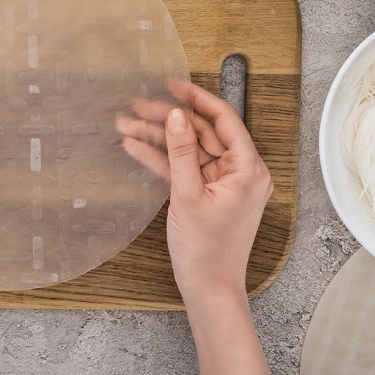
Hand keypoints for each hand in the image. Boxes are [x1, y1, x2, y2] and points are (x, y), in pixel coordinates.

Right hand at [117, 81, 272, 301]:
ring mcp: (222, 183)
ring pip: (188, 148)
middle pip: (201, 132)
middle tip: (137, 106)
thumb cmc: (208, 251)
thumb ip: (181, 152)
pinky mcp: (206, 193)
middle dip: (167, 119)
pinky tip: (135, 147)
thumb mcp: (189, 195)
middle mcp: (239, 172)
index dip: (196, 98)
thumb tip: (177, 116)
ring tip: (126, 125)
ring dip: (157, 138)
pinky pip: (183, 168)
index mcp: (248, 169)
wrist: (207, 289)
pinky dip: (161, 159)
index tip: (172, 85)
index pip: (223, 119)